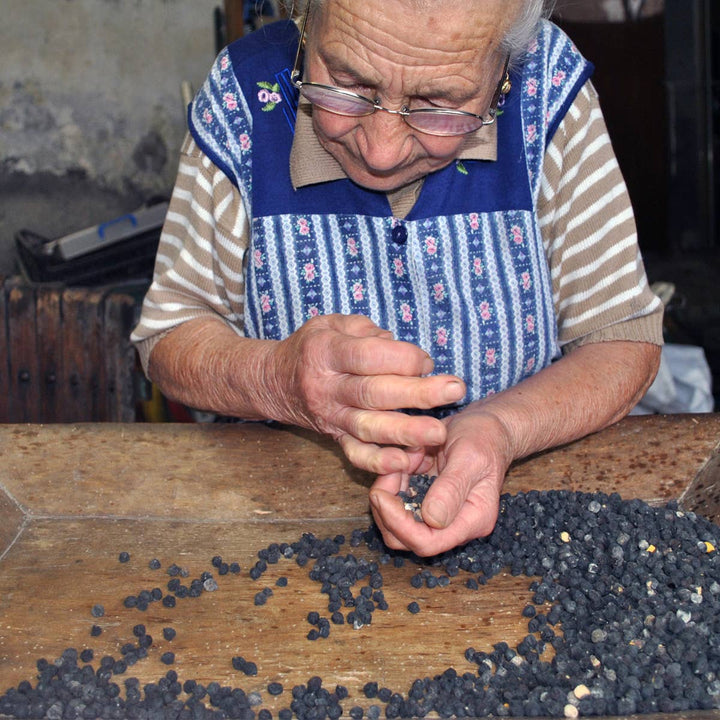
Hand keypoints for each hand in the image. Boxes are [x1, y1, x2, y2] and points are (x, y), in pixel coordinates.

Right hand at [266, 314, 465, 473]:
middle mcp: (327, 387)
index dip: (402, 358)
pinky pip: (356, 454)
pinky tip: (405, 462)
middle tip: (454, 390)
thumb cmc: (313, 346)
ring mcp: (331, 416)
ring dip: (405, 432)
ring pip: (369, 427)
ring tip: (438, 433)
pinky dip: (380, 462)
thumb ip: (367, 332)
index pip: (368, 356)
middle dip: (417, 393)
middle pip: (374, 392)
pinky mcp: (335, 437)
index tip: (427, 360)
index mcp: (326, 352)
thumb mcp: (332, 323)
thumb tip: (402, 349)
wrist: (276, 381)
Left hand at [368, 409, 511, 555]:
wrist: (488, 426)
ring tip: (404, 459)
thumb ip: (452, 489)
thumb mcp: (469, 458)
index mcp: (473, 521)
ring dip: (389, 491)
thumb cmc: (485, 438)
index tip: (381, 494)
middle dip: (386, 509)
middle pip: (404, 539)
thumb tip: (432, 520)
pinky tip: (407, 458)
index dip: (399, 524)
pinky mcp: (425, 500)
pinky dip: (393, 481)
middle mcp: (455, 524)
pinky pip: (398, 500)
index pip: (428, 543)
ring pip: (395, 521)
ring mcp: (438, 514)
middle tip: (387, 473)